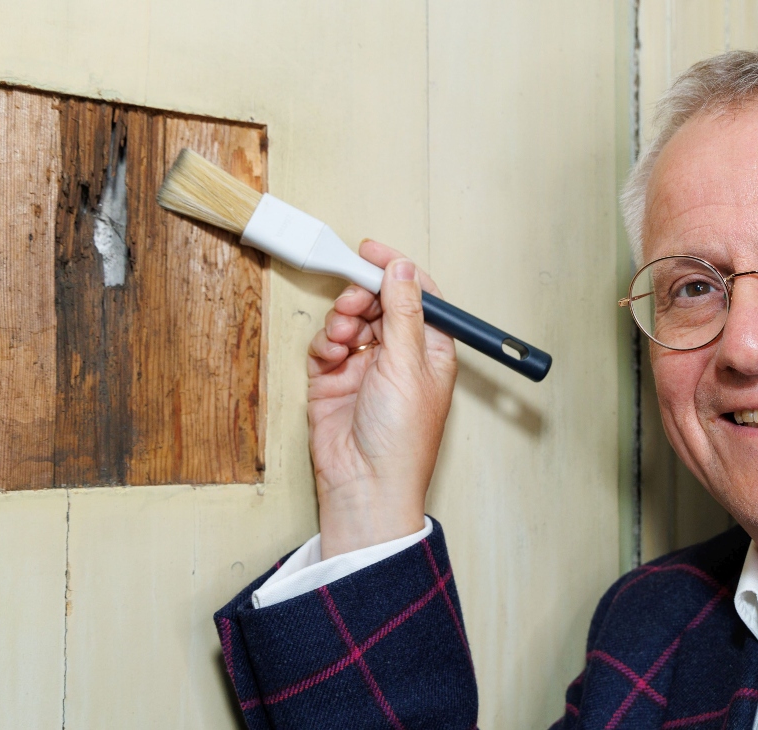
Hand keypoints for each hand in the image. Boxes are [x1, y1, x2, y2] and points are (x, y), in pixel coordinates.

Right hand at [306, 239, 457, 558]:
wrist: (364, 484)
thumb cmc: (401, 438)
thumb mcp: (407, 364)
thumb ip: (402, 311)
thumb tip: (402, 269)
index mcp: (432, 351)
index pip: (418, 296)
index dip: (396, 271)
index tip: (373, 251)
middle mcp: (400, 356)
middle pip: (379, 304)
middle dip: (362, 295)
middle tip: (352, 299)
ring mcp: (366, 368)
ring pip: (350, 321)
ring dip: (342, 320)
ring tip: (342, 335)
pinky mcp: (335, 381)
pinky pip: (327, 346)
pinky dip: (325, 343)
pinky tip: (330, 354)